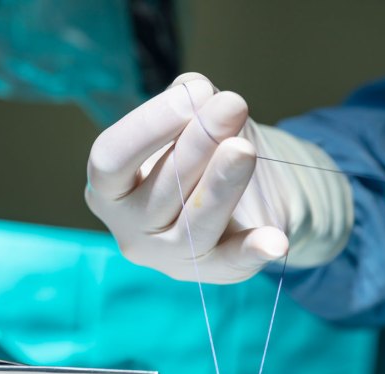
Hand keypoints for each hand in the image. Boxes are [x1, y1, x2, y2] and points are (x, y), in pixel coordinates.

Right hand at [86, 73, 352, 282]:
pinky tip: (275, 240)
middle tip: (233, 104)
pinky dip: (254, 251)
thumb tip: (196, 92)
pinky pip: (234, 263)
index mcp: (109, 188)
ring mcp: (171, 256)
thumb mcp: (188, 119)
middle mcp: (131, 229)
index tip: (195, 92)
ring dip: (220, 186)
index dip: (148, 126)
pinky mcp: (215, 270)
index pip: (110, 160)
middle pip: (160, 190)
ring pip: (194, 226)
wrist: (240, 193)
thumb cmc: (198, 152)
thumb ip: (185, 102)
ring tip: (244, 150)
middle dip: (198, 143)